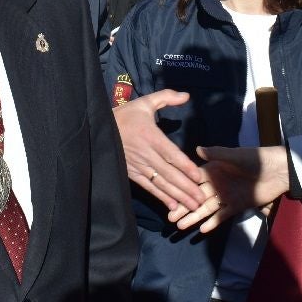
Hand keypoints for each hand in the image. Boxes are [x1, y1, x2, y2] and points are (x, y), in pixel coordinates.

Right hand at [113, 90, 205, 210]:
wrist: (98, 129)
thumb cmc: (125, 115)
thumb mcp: (145, 102)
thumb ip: (166, 97)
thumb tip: (186, 95)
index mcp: (151, 136)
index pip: (171, 154)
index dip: (185, 166)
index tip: (199, 177)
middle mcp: (146, 154)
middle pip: (169, 173)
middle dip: (186, 187)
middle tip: (202, 199)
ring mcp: (138, 166)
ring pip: (161, 183)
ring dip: (178, 196)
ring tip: (193, 206)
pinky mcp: (131, 174)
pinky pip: (148, 187)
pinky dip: (161, 197)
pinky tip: (173, 206)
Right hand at [168, 145, 289, 233]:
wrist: (278, 170)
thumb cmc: (255, 159)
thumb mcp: (235, 155)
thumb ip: (217, 153)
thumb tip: (196, 148)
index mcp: (215, 169)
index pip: (194, 179)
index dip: (181, 187)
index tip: (168, 195)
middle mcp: (217, 183)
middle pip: (197, 196)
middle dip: (183, 205)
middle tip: (169, 217)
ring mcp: (226, 195)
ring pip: (206, 208)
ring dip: (194, 216)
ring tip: (179, 226)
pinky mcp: (237, 205)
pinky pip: (222, 215)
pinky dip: (213, 222)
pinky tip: (202, 229)